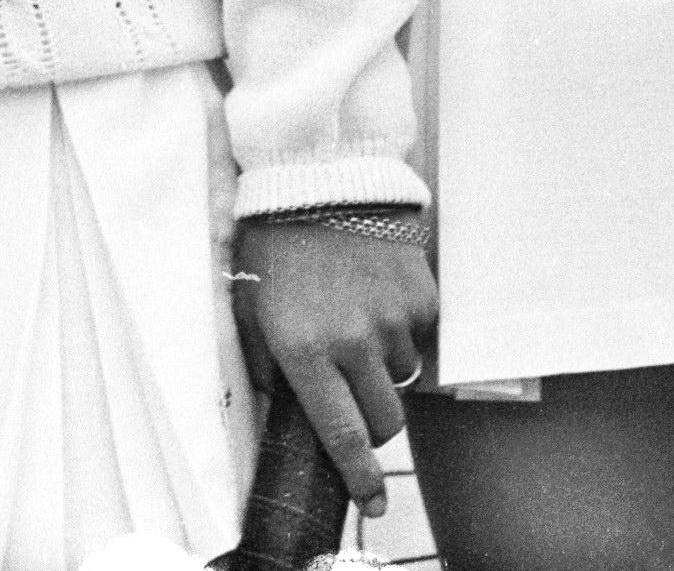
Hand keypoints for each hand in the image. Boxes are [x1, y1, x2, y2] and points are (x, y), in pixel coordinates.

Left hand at [236, 211, 436, 519]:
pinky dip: (402, 327)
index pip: (343, 437)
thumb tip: (290, 414)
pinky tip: (374, 290)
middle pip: (386, 421)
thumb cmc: (272, 241)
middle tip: (355, 393)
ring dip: (384, 365)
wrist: (314, 172)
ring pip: (404, 378)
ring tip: (355, 314)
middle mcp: (354, 342)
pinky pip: (421, 336)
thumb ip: (270, 368)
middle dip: (374, 420)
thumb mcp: (251, 307)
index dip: (361, 478)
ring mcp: (393, 319)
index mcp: (304, 350)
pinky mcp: (422, 295)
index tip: (373, 502)